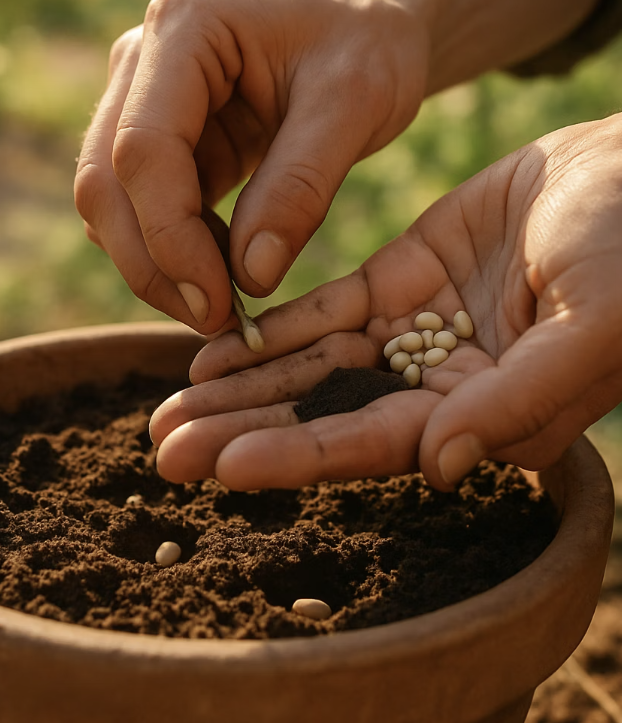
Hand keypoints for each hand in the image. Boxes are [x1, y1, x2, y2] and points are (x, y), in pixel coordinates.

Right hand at [75, 0, 428, 332]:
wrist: (365, 21)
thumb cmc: (367, 44)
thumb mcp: (355, 105)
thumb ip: (301, 187)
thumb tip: (250, 277)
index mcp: (185, 26)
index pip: (142, 149)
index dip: (169, 237)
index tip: (216, 303)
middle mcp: (142, 59)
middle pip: (105, 182)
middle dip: (152, 264)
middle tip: (214, 320)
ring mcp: (140, 98)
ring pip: (110, 203)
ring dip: (156, 264)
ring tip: (225, 299)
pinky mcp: (157, 135)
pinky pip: (141, 207)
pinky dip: (171, 250)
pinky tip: (223, 267)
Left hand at [150, 114, 621, 491]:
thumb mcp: (588, 325)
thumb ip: (517, 399)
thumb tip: (437, 467)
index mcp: (485, 413)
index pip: (372, 443)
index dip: (296, 455)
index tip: (219, 465)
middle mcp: (439, 385)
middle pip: (324, 414)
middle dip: (244, 432)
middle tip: (163, 449)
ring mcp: (415, 330)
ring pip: (313, 365)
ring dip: (242, 385)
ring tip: (170, 403)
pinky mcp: (401, 277)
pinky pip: (327, 310)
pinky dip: (273, 327)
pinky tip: (217, 345)